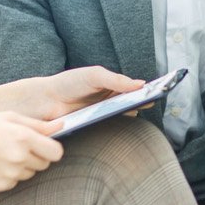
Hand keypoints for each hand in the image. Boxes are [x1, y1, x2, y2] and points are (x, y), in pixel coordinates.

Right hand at [0, 112, 62, 190]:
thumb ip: (37, 124)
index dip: (52, 149)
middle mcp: (19, 157)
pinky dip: (10, 174)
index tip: (44, 145)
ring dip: (23, 165)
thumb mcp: (8, 118)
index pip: (56, 152)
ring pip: (31, 173)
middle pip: (45, 164)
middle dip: (37, 156)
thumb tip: (61, 126)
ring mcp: (11, 173)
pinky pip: (16, 181)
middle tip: (17, 146)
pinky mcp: (2, 186)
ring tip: (3, 154)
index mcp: (23, 137)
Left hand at [13, 66, 143, 121]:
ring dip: (131, 113)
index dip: (147, 89)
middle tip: (153, 100)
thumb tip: (141, 84)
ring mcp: (104, 116)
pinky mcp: (96, 128)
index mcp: (112, 86)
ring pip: (124, 117)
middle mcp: (110, 102)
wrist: (44, 100)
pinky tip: (123, 120)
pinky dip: (118, 125)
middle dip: (143, 101)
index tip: (159, 89)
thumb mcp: (94, 76)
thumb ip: (117, 80)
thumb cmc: (69, 83)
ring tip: (139, 108)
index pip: (134, 88)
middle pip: (132, 103)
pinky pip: (111, 129)